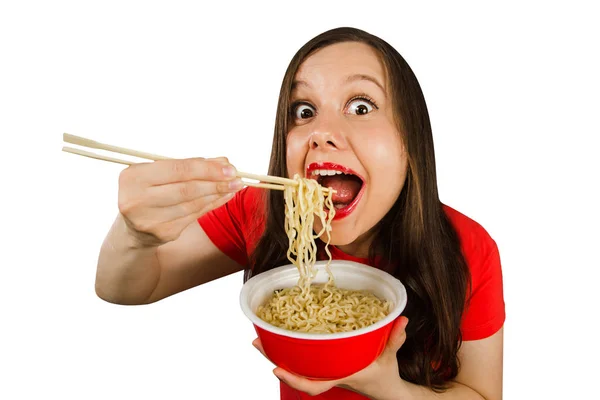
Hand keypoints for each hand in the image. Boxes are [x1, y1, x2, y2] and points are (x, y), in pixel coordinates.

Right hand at [117, 157, 241, 246]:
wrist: (133, 227)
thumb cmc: (149, 190)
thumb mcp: (161, 173)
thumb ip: (190, 166)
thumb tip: (224, 162)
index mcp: (133, 177)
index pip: (177, 170)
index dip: (206, 169)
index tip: (229, 168)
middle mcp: (136, 200)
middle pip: (186, 189)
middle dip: (216, 183)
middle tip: (236, 178)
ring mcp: (149, 220)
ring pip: (192, 204)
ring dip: (217, 194)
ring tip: (233, 186)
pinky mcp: (162, 233)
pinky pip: (193, 217)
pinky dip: (211, 205)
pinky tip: (223, 197)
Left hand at [252, 316, 409, 397]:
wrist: (385, 391)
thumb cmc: (385, 376)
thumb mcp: (390, 358)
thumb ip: (394, 339)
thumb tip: (402, 319)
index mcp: (341, 375)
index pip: (313, 385)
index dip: (293, 379)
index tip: (276, 368)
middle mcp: (328, 374)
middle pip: (295, 372)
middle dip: (274, 358)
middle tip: (256, 341)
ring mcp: (324, 370)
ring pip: (296, 365)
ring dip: (277, 352)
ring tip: (260, 336)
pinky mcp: (325, 365)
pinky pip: (303, 360)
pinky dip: (290, 350)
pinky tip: (281, 336)